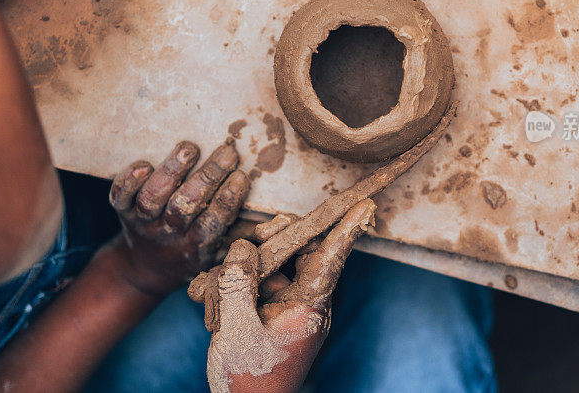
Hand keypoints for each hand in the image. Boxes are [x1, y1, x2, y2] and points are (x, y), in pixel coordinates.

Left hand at [108, 139, 250, 295]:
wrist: (144, 269)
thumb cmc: (192, 252)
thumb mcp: (219, 256)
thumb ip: (246, 238)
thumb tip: (284, 224)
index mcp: (196, 245)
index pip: (213, 222)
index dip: (228, 199)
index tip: (243, 176)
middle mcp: (169, 234)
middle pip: (184, 208)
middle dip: (207, 179)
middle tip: (227, 152)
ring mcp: (144, 223)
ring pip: (153, 199)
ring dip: (172, 173)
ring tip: (190, 148)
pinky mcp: (122, 211)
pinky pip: (119, 196)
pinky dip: (128, 182)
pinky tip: (143, 164)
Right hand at [189, 199, 375, 392]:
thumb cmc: (249, 380)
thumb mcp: (238, 330)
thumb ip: (238, 284)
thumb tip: (243, 247)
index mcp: (309, 304)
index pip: (332, 257)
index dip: (347, 228)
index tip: (367, 203)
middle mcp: (303, 299)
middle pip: (298, 249)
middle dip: (272, 239)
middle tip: (247, 245)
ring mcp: (287, 304)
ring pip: (271, 264)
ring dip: (242, 271)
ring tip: (215, 300)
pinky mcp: (270, 310)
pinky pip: (257, 283)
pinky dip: (234, 286)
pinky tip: (211, 303)